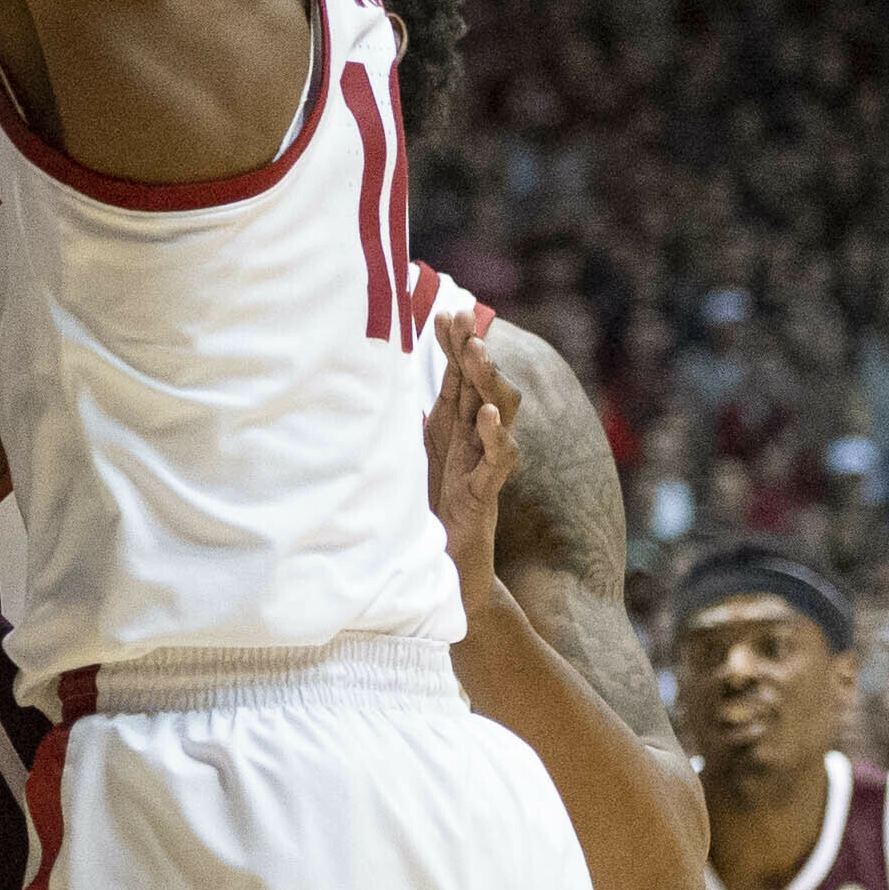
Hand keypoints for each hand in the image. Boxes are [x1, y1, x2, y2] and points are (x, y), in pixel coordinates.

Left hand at [423, 313, 519, 621]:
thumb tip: (390, 390)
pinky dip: (493, 437)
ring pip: (497, 417)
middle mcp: (473, 445)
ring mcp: (483, 469)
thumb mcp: (412, 463)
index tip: (444, 311)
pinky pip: (496, 463)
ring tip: (478, 353)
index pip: (460, 379)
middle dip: (474, 350)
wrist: (449, 578)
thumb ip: (411, 429)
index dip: (455, 345)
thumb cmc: (432, 517)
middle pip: (481, 387)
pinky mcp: (484, 497)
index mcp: (455, 434)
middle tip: (465, 318)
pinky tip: (484, 415)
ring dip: (488, 383)